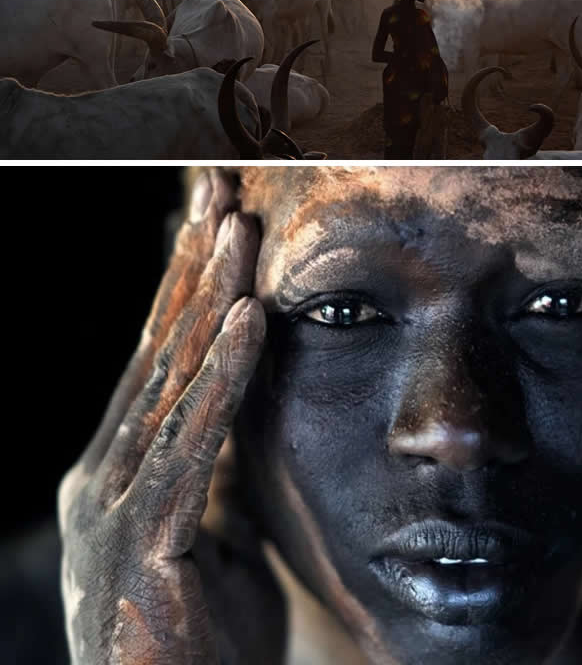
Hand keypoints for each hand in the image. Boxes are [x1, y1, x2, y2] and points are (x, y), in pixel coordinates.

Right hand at [58, 170, 279, 663]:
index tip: (213, 219)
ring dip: (210, 299)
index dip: (184, 284)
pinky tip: (252, 317)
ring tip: (239, 232)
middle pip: (157, 350)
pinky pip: (193, 441)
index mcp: (116, 469)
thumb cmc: (201, 635)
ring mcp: (110, 508)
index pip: (157, 356)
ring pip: (171, 380)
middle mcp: (100, 476)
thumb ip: (214, 464)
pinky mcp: (142, 542)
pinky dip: (225, 374)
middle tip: (218, 191)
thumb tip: (240, 395)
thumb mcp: (211, 528)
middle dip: (191, 268)